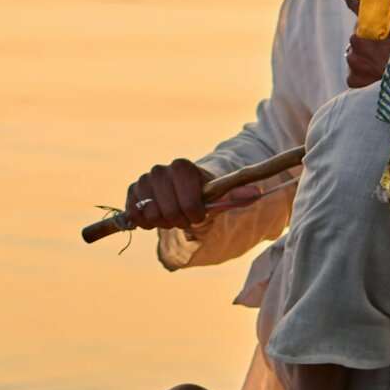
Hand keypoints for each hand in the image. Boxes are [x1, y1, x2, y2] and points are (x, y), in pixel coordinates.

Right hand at [125, 157, 259, 231]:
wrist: (182, 197)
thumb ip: (237, 195)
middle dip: (178, 219)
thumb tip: (258, 193)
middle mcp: (160, 170)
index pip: (186, 196)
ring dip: (164, 222)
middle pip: (166, 208)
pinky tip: (157, 218)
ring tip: (172, 217)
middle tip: (185, 218)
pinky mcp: (132, 193)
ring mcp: (143, 180)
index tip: (199, 215)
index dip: (193, 211)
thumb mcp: (220, 198)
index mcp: (182, 167)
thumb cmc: (203, 198)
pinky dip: (147, 222)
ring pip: (150, 213)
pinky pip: (134, 215)